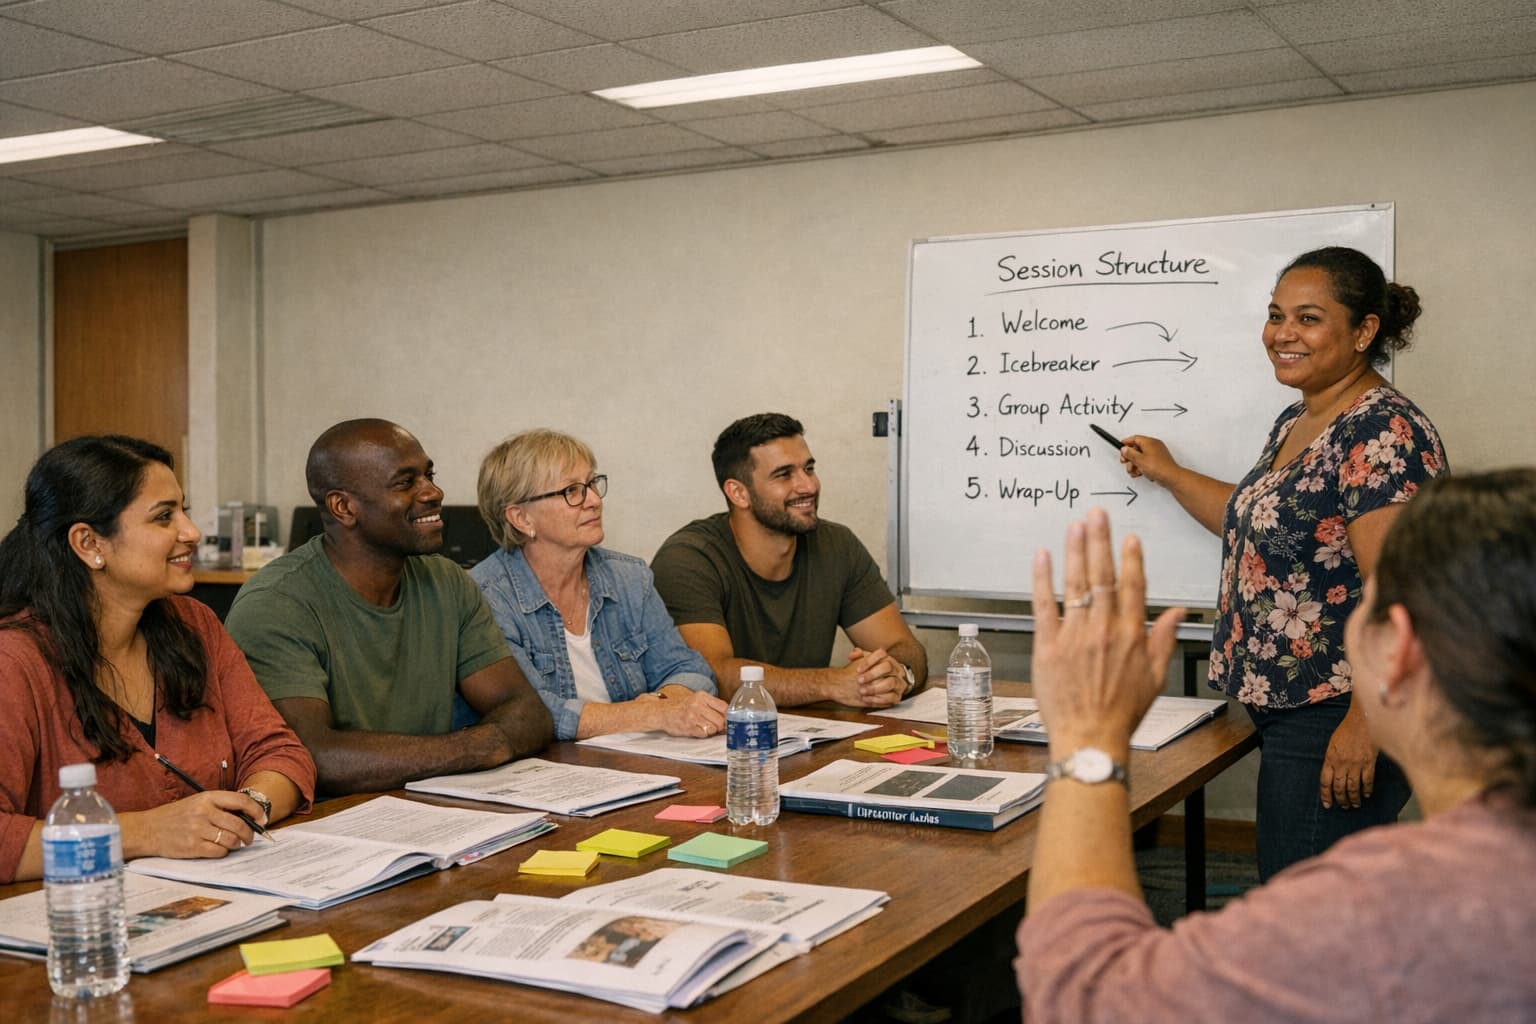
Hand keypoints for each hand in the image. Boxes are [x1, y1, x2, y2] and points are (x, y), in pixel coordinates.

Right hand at [129, 791, 260, 859]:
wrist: (148, 829)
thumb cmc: (176, 816)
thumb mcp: (197, 802)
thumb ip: (219, 806)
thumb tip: (248, 816)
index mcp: (207, 798)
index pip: (241, 801)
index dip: (256, 811)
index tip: (262, 820)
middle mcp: (204, 812)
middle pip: (239, 824)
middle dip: (249, 834)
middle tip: (249, 838)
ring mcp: (198, 830)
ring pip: (231, 840)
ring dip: (237, 844)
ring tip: (234, 844)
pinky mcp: (193, 847)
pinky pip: (219, 852)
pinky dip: (223, 852)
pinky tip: (219, 849)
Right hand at [654, 687, 728, 737]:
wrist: (661, 712)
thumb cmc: (681, 706)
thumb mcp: (696, 699)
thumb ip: (711, 706)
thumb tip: (728, 718)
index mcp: (702, 696)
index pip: (724, 707)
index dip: (728, 716)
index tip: (728, 720)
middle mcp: (697, 705)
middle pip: (720, 720)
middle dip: (721, 726)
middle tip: (717, 727)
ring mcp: (692, 717)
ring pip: (713, 728)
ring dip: (712, 731)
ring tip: (706, 727)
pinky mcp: (688, 728)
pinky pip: (704, 734)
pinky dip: (704, 734)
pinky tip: (698, 730)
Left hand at [846, 647, 906, 707]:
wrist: (877, 688)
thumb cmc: (870, 674)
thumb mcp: (864, 663)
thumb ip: (857, 656)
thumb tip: (852, 654)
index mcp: (887, 659)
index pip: (881, 654)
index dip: (869, 661)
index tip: (858, 670)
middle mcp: (896, 669)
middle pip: (888, 666)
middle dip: (872, 674)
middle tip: (859, 680)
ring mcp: (899, 683)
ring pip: (891, 682)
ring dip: (875, 688)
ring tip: (862, 691)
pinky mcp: (898, 696)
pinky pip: (891, 697)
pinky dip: (877, 699)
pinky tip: (866, 699)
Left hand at [1031, 509, 1183, 753]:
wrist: (1089, 738)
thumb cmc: (1121, 713)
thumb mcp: (1155, 678)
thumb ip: (1162, 640)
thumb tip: (1176, 613)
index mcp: (1130, 636)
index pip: (1133, 586)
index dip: (1132, 559)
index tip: (1129, 537)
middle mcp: (1103, 630)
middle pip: (1102, 575)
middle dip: (1100, 541)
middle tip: (1097, 514)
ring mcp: (1074, 635)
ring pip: (1075, 583)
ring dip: (1075, 550)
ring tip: (1075, 525)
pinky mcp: (1048, 645)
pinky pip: (1044, 604)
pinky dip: (1042, 579)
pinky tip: (1042, 556)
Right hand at [1119, 435, 1177, 484]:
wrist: (1170, 476)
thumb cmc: (1158, 467)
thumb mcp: (1139, 460)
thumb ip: (1130, 453)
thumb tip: (1125, 449)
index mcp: (1150, 442)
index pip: (1135, 438)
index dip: (1126, 442)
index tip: (1121, 446)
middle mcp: (1154, 446)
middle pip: (1137, 448)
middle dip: (1130, 457)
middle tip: (1125, 461)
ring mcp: (1157, 454)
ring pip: (1141, 456)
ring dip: (1135, 464)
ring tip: (1134, 470)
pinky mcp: (1158, 461)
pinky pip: (1146, 462)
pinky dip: (1141, 467)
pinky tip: (1140, 472)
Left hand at [1320, 702, 1377, 808]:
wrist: (1362, 720)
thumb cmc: (1347, 730)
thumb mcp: (1333, 744)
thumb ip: (1332, 759)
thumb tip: (1333, 774)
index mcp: (1330, 758)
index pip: (1325, 781)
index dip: (1325, 795)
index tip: (1327, 804)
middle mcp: (1341, 763)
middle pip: (1339, 787)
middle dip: (1340, 799)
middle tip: (1343, 806)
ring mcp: (1356, 764)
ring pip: (1353, 787)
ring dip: (1353, 798)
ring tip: (1355, 805)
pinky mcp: (1369, 763)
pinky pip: (1367, 780)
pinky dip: (1367, 789)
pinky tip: (1367, 795)